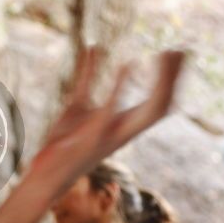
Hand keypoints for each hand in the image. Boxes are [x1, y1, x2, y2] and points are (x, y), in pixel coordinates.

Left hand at [30, 47, 184, 196]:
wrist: (45, 176)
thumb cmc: (63, 141)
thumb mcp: (78, 103)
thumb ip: (88, 76)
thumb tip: (95, 46)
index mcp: (124, 125)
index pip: (160, 103)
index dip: (171, 79)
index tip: (174, 52)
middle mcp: (123, 132)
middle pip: (162, 105)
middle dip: (173, 78)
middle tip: (178, 50)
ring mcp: (111, 135)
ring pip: (150, 111)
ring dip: (161, 82)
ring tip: (165, 54)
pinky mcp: (92, 135)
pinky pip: (110, 109)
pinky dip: (120, 86)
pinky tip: (127, 64)